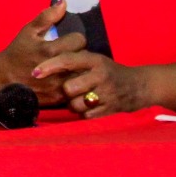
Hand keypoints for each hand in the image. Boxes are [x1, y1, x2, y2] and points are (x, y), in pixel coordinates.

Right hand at [0, 0, 87, 104]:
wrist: (1, 82)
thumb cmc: (15, 54)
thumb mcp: (27, 32)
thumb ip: (47, 17)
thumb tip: (64, 2)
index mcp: (51, 49)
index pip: (80, 40)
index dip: (74, 40)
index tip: (66, 42)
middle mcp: (58, 68)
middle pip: (84, 57)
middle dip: (78, 55)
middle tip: (69, 56)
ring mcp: (59, 85)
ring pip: (84, 74)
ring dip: (79, 71)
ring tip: (70, 69)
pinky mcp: (59, 99)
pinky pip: (78, 89)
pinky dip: (76, 84)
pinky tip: (67, 81)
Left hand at [32, 51, 147, 116]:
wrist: (140, 85)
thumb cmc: (109, 72)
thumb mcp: (95, 60)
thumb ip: (75, 61)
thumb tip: (45, 64)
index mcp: (95, 60)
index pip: (68, 60)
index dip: (49, 66)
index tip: (35, 72)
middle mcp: (101, 75)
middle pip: (69, 88)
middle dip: (66, 92)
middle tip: (71, 90)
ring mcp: (107, 93)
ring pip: (76, 105)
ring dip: (74, 105)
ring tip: (81, 99)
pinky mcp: (111, 108)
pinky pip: (86, 116)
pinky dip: (84, 114)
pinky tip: (90, 107)